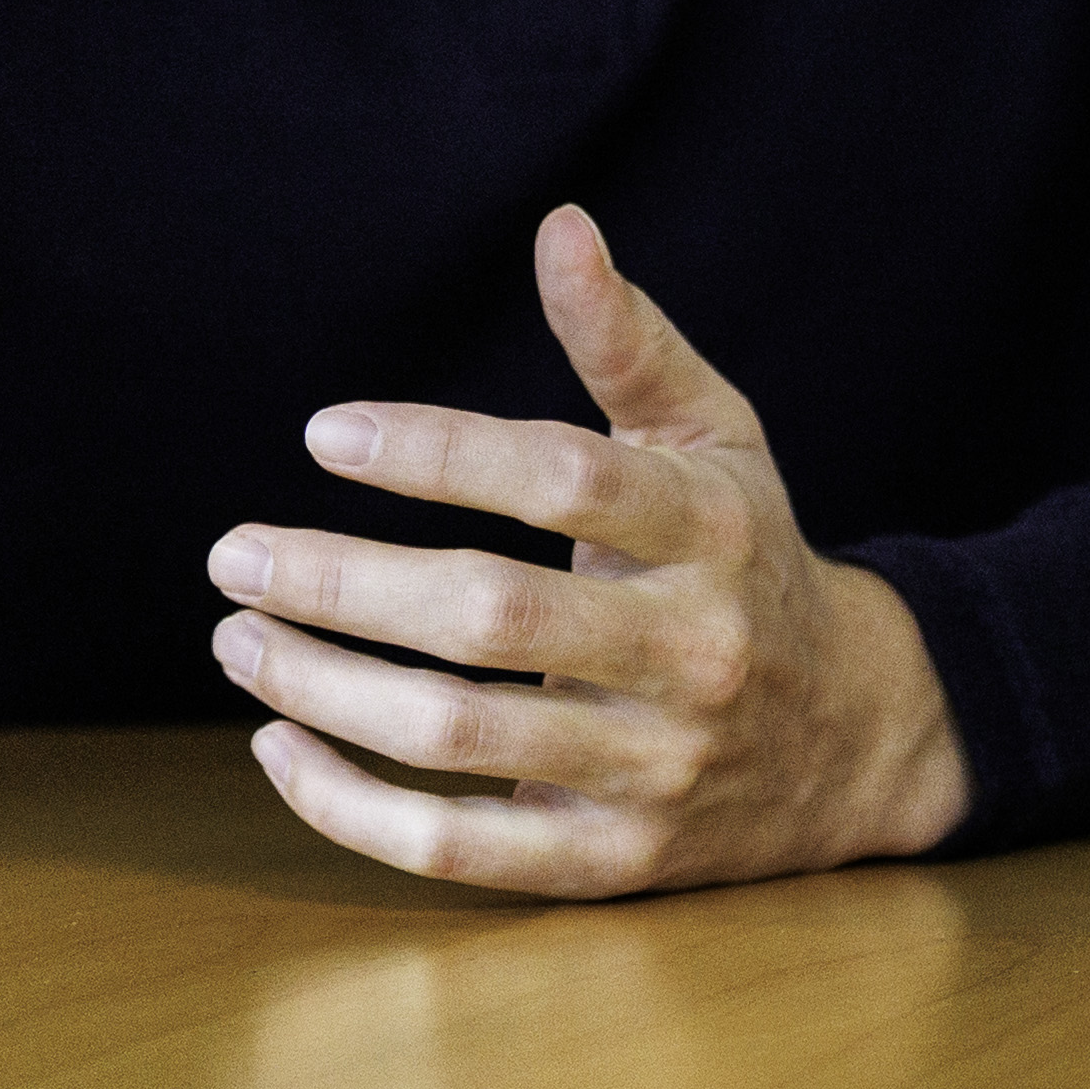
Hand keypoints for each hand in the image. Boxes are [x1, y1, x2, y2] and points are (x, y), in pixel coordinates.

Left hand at [209, 206, 973, 898]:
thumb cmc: (751, 557)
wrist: (854, 736)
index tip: (324, 432)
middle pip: (492, 616)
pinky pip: (460, 851)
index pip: (563, 478)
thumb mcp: (716, 438)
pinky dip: (351, 808)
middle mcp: (692, 648)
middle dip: (344, 582)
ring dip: (324, 688)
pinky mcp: (615, 861)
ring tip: (240, 637)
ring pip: (459, 736)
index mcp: (714, 527)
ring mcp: (656, 765)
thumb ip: (628, 341)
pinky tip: (278, 749)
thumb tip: (560, 227)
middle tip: (234, 552)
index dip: (437, 451)